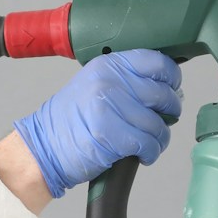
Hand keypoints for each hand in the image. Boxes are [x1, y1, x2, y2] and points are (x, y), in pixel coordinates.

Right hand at [13, 50, 182, 198]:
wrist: (44, 147)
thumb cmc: (71, 121)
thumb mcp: (95, 85)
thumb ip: (127, 81)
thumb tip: (167, 89)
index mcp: (109, 65)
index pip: (157, 62)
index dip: (172, 78)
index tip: (173, 89)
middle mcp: (109, 81)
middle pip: (163, 94)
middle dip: (170, 112)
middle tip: (163, 121)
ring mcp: (109, 107)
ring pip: (158, 124)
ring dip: (160, 138)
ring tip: (150, 143)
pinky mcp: (110, 135)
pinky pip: (147, 144)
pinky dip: (151, 153)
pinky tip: (143, 155)